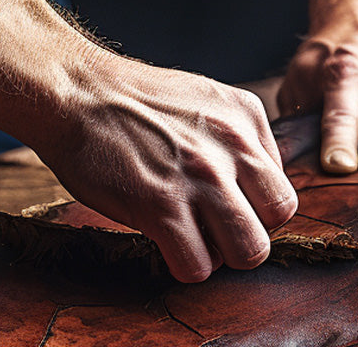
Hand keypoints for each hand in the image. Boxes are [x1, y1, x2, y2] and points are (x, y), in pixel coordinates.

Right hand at [36, 52, 297, 282]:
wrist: (76, 91)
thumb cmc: (133, 101)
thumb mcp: (204, 100)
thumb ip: (236, 139)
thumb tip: (254, 187)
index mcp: (247, 117)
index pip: (281, 186)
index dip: (256, 207)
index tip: (227, 206)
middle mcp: (232, 145)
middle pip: (278, 219)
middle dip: (248, 234)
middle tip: (215, 230)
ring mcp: (199, 176)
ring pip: (249, 251)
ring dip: (221, 256)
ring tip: (192, 241)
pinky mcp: (161, 205)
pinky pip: (198, 266)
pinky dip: (184, 266)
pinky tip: (164, 244)